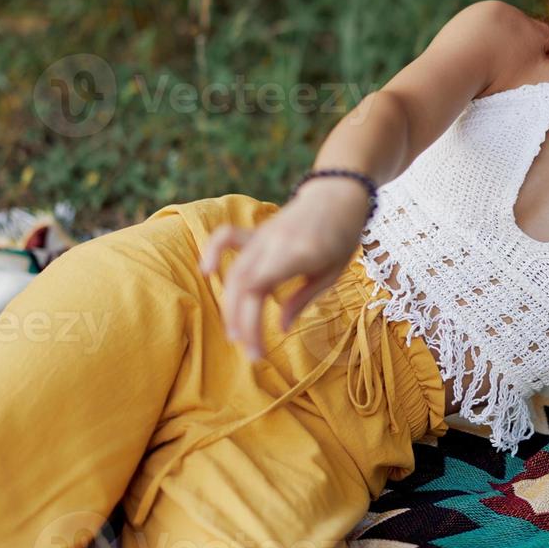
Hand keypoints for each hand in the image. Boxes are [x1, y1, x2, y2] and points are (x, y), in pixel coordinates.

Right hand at [198, 178, 369, 361]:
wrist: (338, 194)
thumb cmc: (341, 236)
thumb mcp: (332, 273)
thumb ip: (303, 300)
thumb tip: (279, 329)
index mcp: (298, 254)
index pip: (258, 288)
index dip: (251, 321)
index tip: (260, 350)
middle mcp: (274, 243)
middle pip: (242, 285)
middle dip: (241, 323)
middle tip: (252, 353)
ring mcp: (262, 235)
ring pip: (234, 271)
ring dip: (230, 306)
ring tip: (236, 335)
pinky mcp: (257, 232)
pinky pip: (228, 238)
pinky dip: (213, 251)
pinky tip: (206, 271)